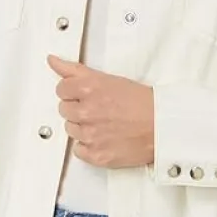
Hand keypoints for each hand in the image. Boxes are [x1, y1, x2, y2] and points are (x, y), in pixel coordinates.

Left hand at [47, 54, 153, 168]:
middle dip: (78, 108)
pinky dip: (89, 146)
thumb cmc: (143, 103)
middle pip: (64, 109)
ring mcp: (91, 135)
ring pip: (71, 130)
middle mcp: (87, 112)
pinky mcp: (96, 155)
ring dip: (83, 126)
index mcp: (89, 89)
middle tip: (98, 108)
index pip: (61, 89)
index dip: (73, 91)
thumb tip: (53, 61)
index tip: (84, 94)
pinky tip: (103, 138)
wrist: (163, 127)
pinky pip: (79, 150)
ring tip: (103, 123)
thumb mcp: (109, 79)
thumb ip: (75, 71)